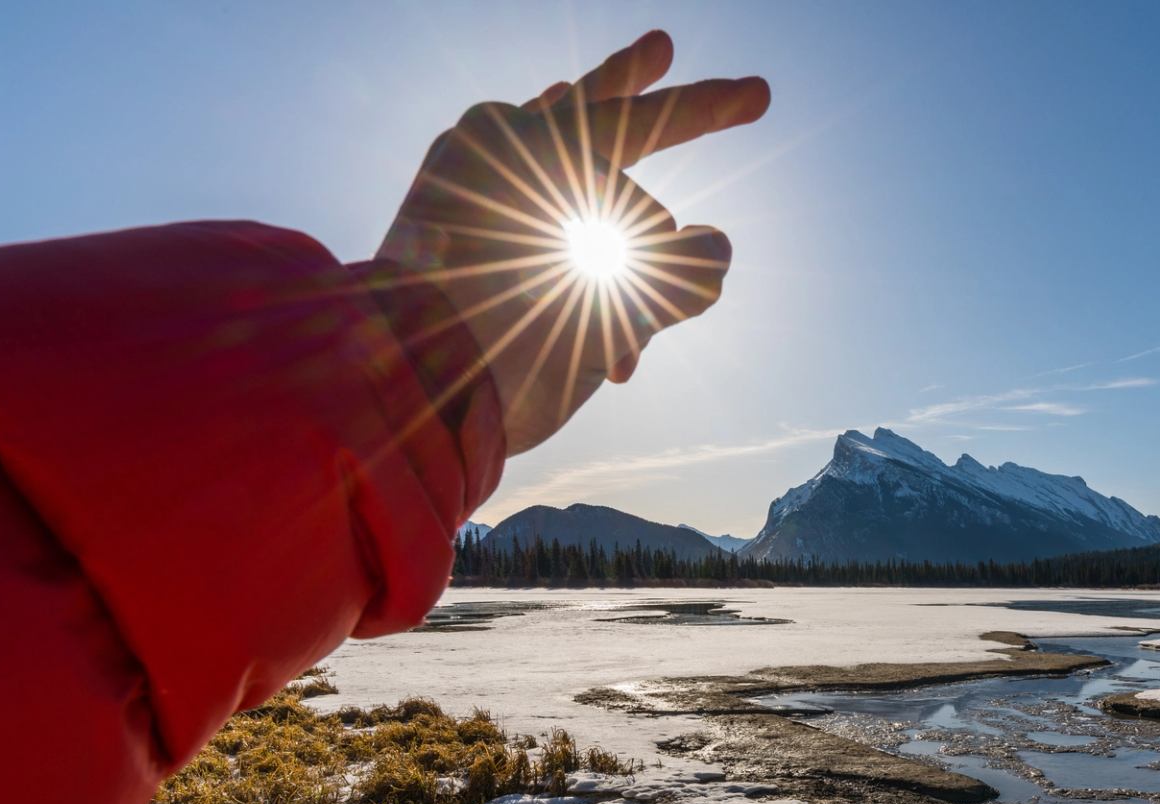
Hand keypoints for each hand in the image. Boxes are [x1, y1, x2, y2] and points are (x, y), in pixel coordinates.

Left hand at [378, 31, 768, 454]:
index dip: (706, 109)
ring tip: (600, 112)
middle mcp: (488, 154)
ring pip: (557, 175)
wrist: (397, 402)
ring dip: (601, 185)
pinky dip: (553, 208)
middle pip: (586, 112)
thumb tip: (718, 248)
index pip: (640, 122)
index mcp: (528, 153)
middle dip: (632, 87)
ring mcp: (458, 186)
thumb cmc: (504, 357)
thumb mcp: (606, 319)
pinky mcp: (438, 226)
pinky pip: (512, 197)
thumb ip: (676, 277)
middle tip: (658, 46)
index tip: (762, 96)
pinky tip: (567, 214)